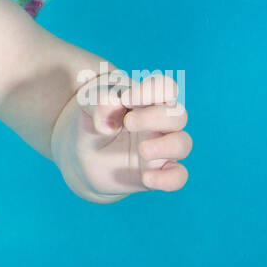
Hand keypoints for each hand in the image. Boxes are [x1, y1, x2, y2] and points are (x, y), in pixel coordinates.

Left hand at [52, 72, 190, 200]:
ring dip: (166, 147)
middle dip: (155, 118)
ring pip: (183, 144)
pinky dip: (169, 179)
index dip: (152, 91)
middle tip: (128, 123)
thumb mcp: (87, 107)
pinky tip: (146, 178)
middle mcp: (159, 123)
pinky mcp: (157, 172)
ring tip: (141, 150)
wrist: (84, 156)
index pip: (165, 87)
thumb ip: (97, 103)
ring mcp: (161, 148)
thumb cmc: (92, 122)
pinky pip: (178, 176)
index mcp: (146, 100)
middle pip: (178, 115)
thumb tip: (112, 109)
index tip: (126, 98)